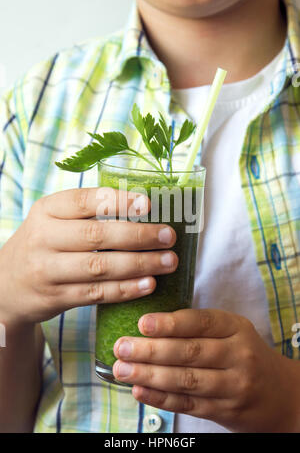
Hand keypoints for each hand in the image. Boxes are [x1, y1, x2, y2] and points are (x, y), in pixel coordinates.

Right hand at [0, 187, 176, 325]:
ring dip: (139, 264)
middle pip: (97, 235)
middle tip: (169, 236)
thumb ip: (86, 212)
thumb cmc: (42, 244)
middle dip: (139, 236)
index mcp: (46, 210)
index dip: (119, 201)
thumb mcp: (52, 220)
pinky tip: (149, 284)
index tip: (149, 204)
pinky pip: (96, 293)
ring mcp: (47, 270)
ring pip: (99, 267)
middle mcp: (44, 237)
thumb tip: (142, 205)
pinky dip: (125, 289)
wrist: (4, 284)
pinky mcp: (55, 298)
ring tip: (168, 261)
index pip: (86, 200)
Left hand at [113, 309, 299, 431]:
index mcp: (236, 328)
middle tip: (121, 347)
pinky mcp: (225, 411)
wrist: (280, 394)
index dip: (170, 323)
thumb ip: (199, 327)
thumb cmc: (245, 354)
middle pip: (189, 352)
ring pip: (186, 380)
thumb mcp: (232, 331)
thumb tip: (149, 326)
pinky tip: (140, 390)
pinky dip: (161, 398)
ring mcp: (233, 386)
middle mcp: (237, 355)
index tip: (142, 324)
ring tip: (122, 369)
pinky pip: (188, 404)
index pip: (201, 323)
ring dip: (149, 375)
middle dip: (150, 350)